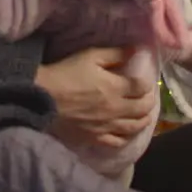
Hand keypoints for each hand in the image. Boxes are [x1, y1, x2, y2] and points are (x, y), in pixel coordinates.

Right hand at [35, 47, 155, 148]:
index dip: (147, 82)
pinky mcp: (95, 138)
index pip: (143, 87)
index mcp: (116, 87)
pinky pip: (117, 141)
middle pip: (143, 108)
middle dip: (148, 101)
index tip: (144, 79)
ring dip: (143, 120)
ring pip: (134, 127)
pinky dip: (126, 137)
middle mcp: (116, 109)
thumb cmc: (66, 73)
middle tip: (146, 96)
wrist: (43, 97)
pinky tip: (127, 132)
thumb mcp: (91, 56)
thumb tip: (137, 50)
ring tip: (143, 114)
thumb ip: (115, 53)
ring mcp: (107, 126)